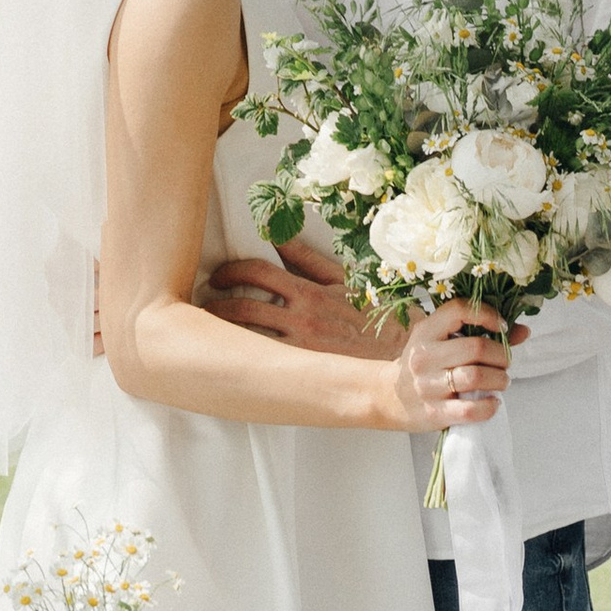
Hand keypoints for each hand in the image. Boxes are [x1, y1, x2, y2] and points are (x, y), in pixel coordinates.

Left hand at [198, 240, 400, 360]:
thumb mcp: (348, 282)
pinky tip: (226, 356)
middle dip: (216, 301)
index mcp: (312, 290)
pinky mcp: (303, 372)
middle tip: (205, 300)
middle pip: (243, 302)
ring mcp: (300, 347)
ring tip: (206, 327)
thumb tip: (281, 239)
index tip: (220, 274)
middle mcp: (302, 317)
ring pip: (246, 334)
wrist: (405, 361)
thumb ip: (312, 261)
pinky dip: (239, 355)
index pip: (259, 270)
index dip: (232, 269)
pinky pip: (261, 361)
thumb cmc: (378, 319)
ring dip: (220, 327)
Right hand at [389, 298, 524, 433]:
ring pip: (476, 377)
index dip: (488, 316)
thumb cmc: (424, 365)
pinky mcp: (434, 412)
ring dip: (499, 379)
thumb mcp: (441, 341)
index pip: (460, 311)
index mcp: (426, 331)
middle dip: (501, 355)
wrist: (389, 397)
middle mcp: (424, 356)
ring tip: (501, 381)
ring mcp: (427, 386)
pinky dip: (489, 407)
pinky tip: (493, 402)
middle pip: (475, 348)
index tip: (502, 328)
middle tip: (505, 363)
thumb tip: (523, 331)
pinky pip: (469, 410)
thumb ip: (478, 333)